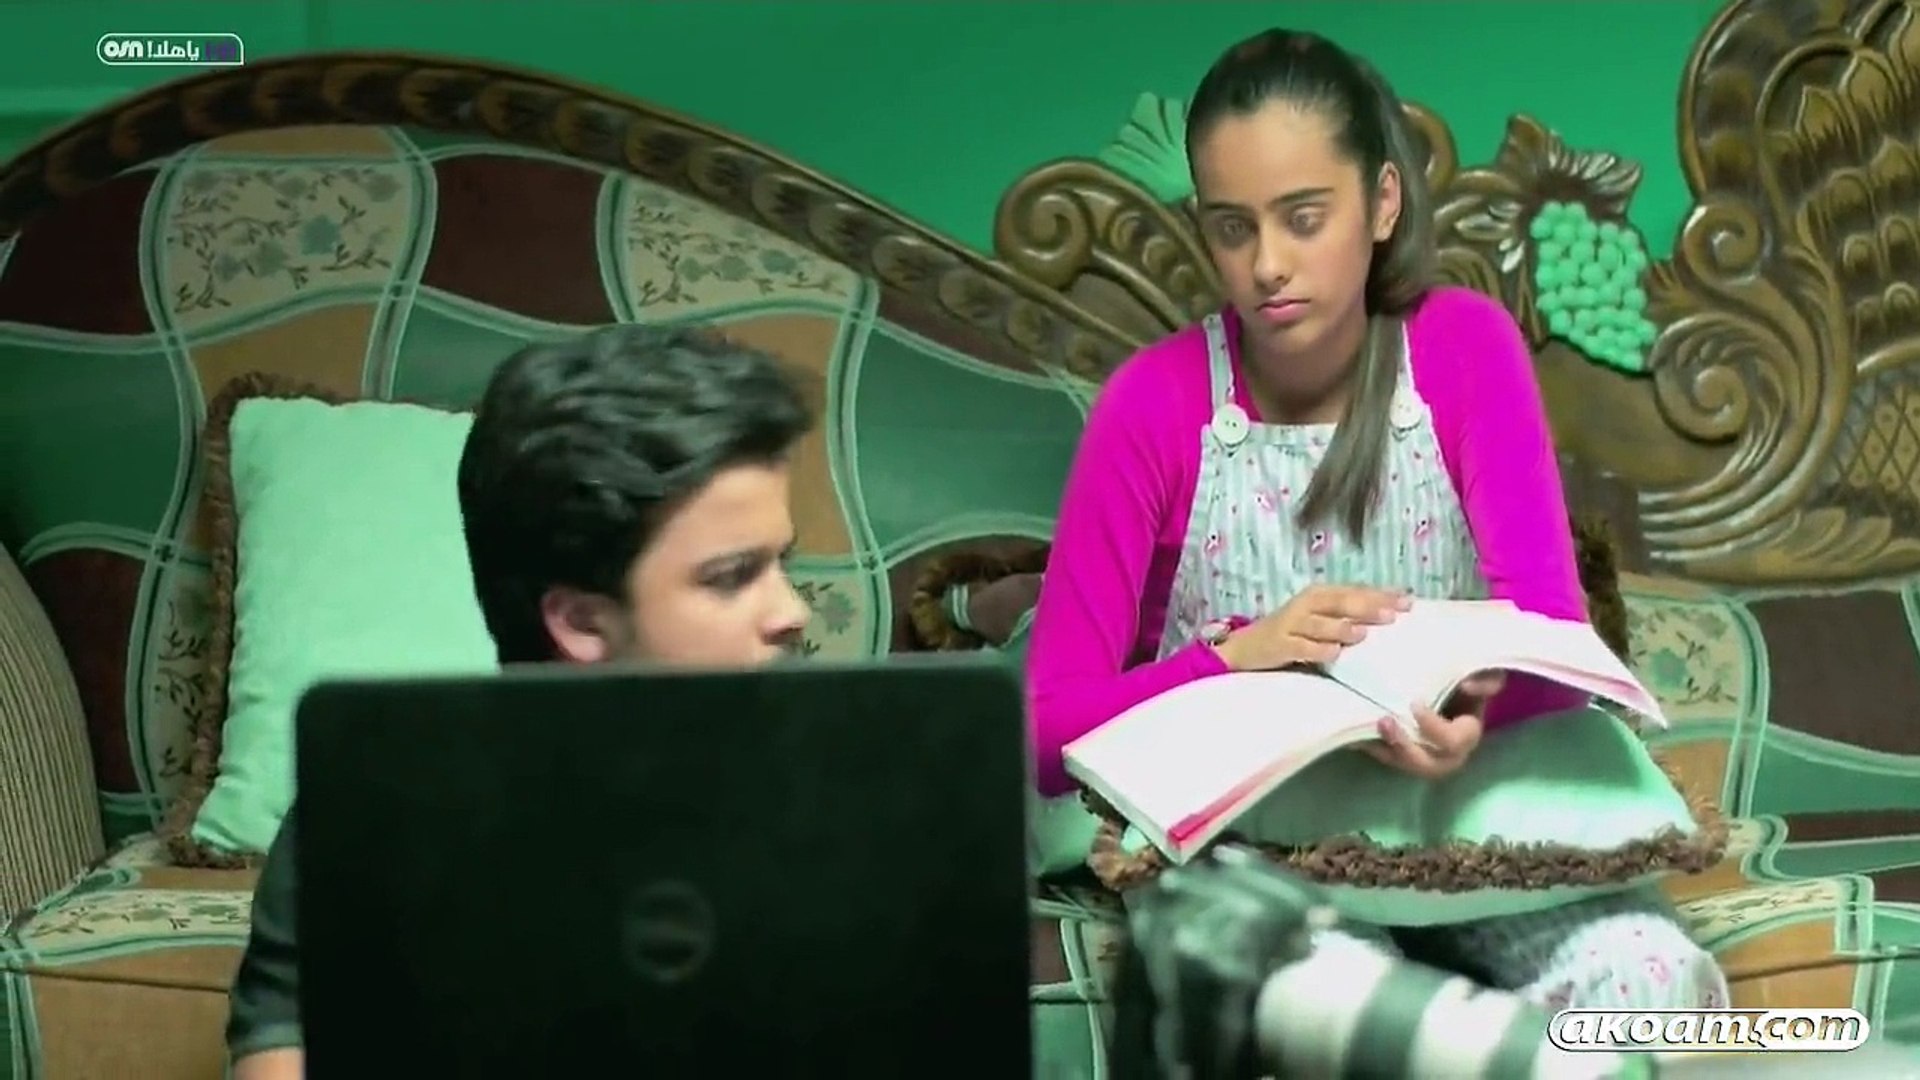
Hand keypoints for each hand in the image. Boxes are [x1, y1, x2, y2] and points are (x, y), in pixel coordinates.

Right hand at [1212, 584, 1411, 671]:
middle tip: (1393, 614)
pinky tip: (1333, 653)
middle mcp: (1306, 605)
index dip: (1381, 595)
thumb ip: (1348, 614)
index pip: (1354, 591)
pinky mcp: (1280, 645)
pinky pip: (1301, 647)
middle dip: (1367, 608)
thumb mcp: (1319, 618)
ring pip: (1320, 624)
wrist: (1247, 647)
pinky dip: (1317, 649)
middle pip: (1340, 603)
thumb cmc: (1292, 632)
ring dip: (1342, 628)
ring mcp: (1291, 624)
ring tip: (1362, 633)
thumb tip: (1389, 613)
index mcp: (1319, 594)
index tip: (1409, 601)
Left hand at [1361, 672, 1502, 779]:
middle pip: (1430, 766)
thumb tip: (1469, 686)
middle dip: (1406, 749)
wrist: (1436, 677)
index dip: (1434, 729)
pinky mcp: (1400, 751)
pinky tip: (1355, 732)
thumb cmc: (1461, 675)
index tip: (1414, 705)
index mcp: (1467, 733)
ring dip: (1387, 750)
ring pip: (1405, 765)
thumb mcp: (1479, 672)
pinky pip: (1385, 757)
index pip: (1454, 742)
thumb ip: (1486, 678)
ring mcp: (1422, 754)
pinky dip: (1369, 745)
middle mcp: (1447, 752)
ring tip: (1368, 728)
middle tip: (1385, 722)